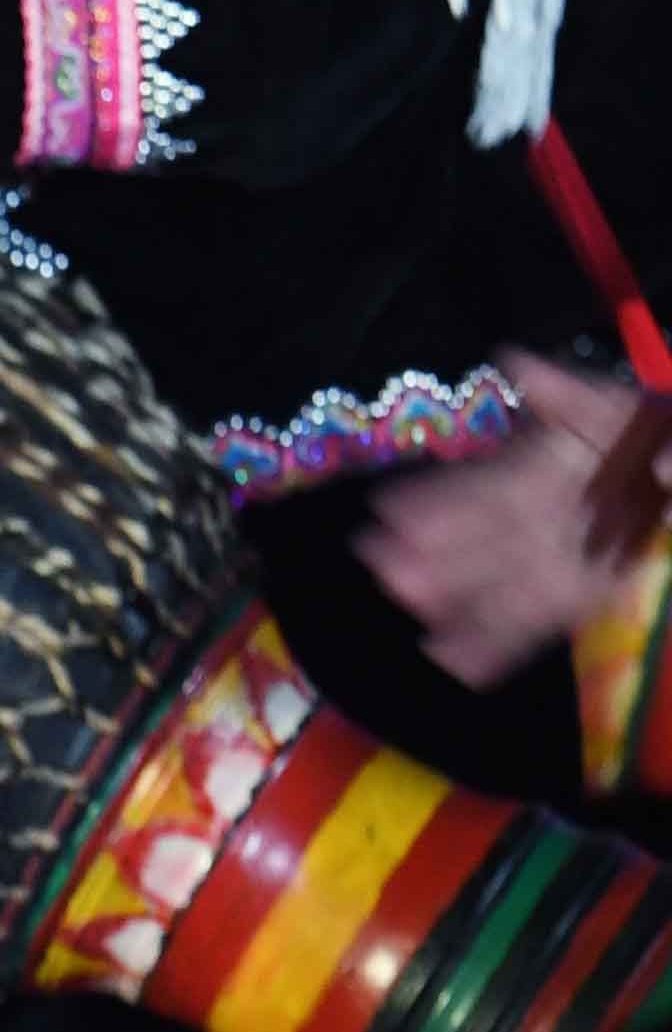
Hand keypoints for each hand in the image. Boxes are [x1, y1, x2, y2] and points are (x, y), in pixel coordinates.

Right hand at [364, 348, 665, 686]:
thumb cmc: (654, 431)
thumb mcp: (617, 405)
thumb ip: (564, 391)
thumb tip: (514, 367)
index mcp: (548, 463)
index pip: (484, 486)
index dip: (438, 501)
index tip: (389, 514)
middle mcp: (545, 512)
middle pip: (485, 540)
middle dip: (438, 557)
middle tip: (387, 572)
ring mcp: (565, 556)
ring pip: (504, 582)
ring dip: (460, 601)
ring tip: (417, 617)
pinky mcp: (586, 592)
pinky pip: (538, 619)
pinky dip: (497, 643)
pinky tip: (457, 664)